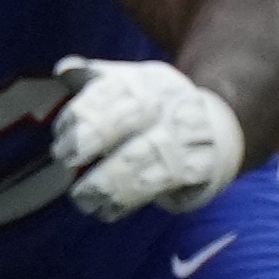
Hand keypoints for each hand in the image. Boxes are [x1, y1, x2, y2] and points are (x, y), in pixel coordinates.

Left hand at [51, 55, 245, 219]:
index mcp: (148, 80)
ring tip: (83, 196)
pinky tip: (107, 209)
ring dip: (110, 178)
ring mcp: (189, 133)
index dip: (85, 110)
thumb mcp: (128, 90)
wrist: (218, 133)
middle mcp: (172, 102)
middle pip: (136, 112)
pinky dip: (130, 199)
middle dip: (97, 134)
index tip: (60, 134)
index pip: (114, 86)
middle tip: (66, 159)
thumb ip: (93, 81)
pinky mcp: (200, 167)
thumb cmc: (154, 115)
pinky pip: (163, 183)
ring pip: (148, 153)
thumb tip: (64, 69)